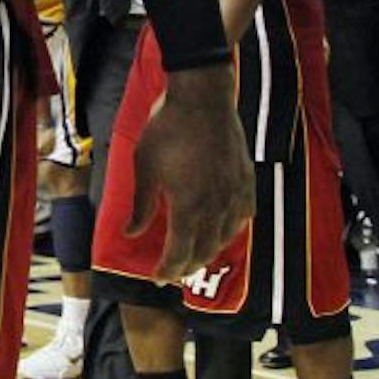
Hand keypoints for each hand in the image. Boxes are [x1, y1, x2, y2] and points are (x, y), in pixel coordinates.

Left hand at [127, 64, 253, 281]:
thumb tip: (131, 233)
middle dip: (186, 266)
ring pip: (225, 237)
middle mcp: (216, 206)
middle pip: (204, 250)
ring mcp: (236, 195)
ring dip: (208, 251)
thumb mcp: (144, 166)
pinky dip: (230, 231)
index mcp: (188, 205)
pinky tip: (221, 231)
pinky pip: (242, 218)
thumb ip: (141, 204)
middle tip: (172, 272)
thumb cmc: (167, 130)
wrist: (203, 100)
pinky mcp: (247, 182)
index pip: (180, 252)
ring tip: (193, 255)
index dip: (169, 269)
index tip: (158, 277)